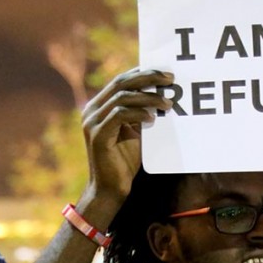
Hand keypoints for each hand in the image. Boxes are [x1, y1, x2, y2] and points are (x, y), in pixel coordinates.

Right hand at [81, 68, 173, 201]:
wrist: (111, 189)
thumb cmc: (124, 160)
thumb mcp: (135, 131)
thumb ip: (141, 112)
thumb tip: (163, 94)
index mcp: (98, 106)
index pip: (120, 81)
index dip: (142, 73)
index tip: (165, 73)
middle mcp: (91, 110)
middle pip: (121, 83)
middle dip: (148, 78)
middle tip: (170, 79)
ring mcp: (92, 122)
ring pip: (122, 97)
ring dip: (148, 97)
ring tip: (168, 103)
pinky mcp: (97, 135)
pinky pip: (119, 115)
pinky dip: (138, 113)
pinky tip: (153, 117)